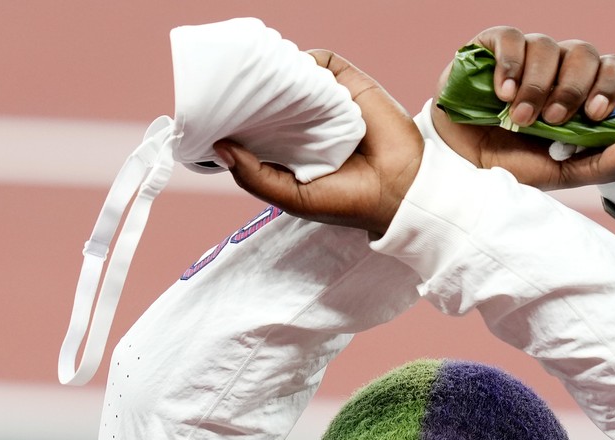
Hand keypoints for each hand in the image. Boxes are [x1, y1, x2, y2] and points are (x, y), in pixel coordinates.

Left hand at [214, 50, 422, 236]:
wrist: (399, 190)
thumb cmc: (346, 201)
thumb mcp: (291, 197)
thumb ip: (254, 176)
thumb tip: (221, 145)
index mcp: (288, 150)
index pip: (254, 126)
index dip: (236, 118)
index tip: (216, 113)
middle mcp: (304, 123)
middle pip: (270, 96)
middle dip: (251, 91)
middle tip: (230, 88)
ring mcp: (326, 102)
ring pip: (292, 75)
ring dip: (277, 72)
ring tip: (261, 77)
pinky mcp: (349, 84)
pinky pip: (322, 62)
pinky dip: (307, 62)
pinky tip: (295, 74)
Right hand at [432, 27, 614, 189]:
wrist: (458, 164)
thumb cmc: (509, 164)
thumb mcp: (557, 172)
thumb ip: (598, 164)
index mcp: (580, 91)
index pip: (611, 69)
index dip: (609, 85)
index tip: (594, 113)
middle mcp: (556, 68)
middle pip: (584, 53)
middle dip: (572, 88)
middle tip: (553, 119)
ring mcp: (524, 55)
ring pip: (547, 45)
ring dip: (536, 85)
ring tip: (519, 117)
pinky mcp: (490, 47)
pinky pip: (510, 38)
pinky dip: (510, 64)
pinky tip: (502, 92)